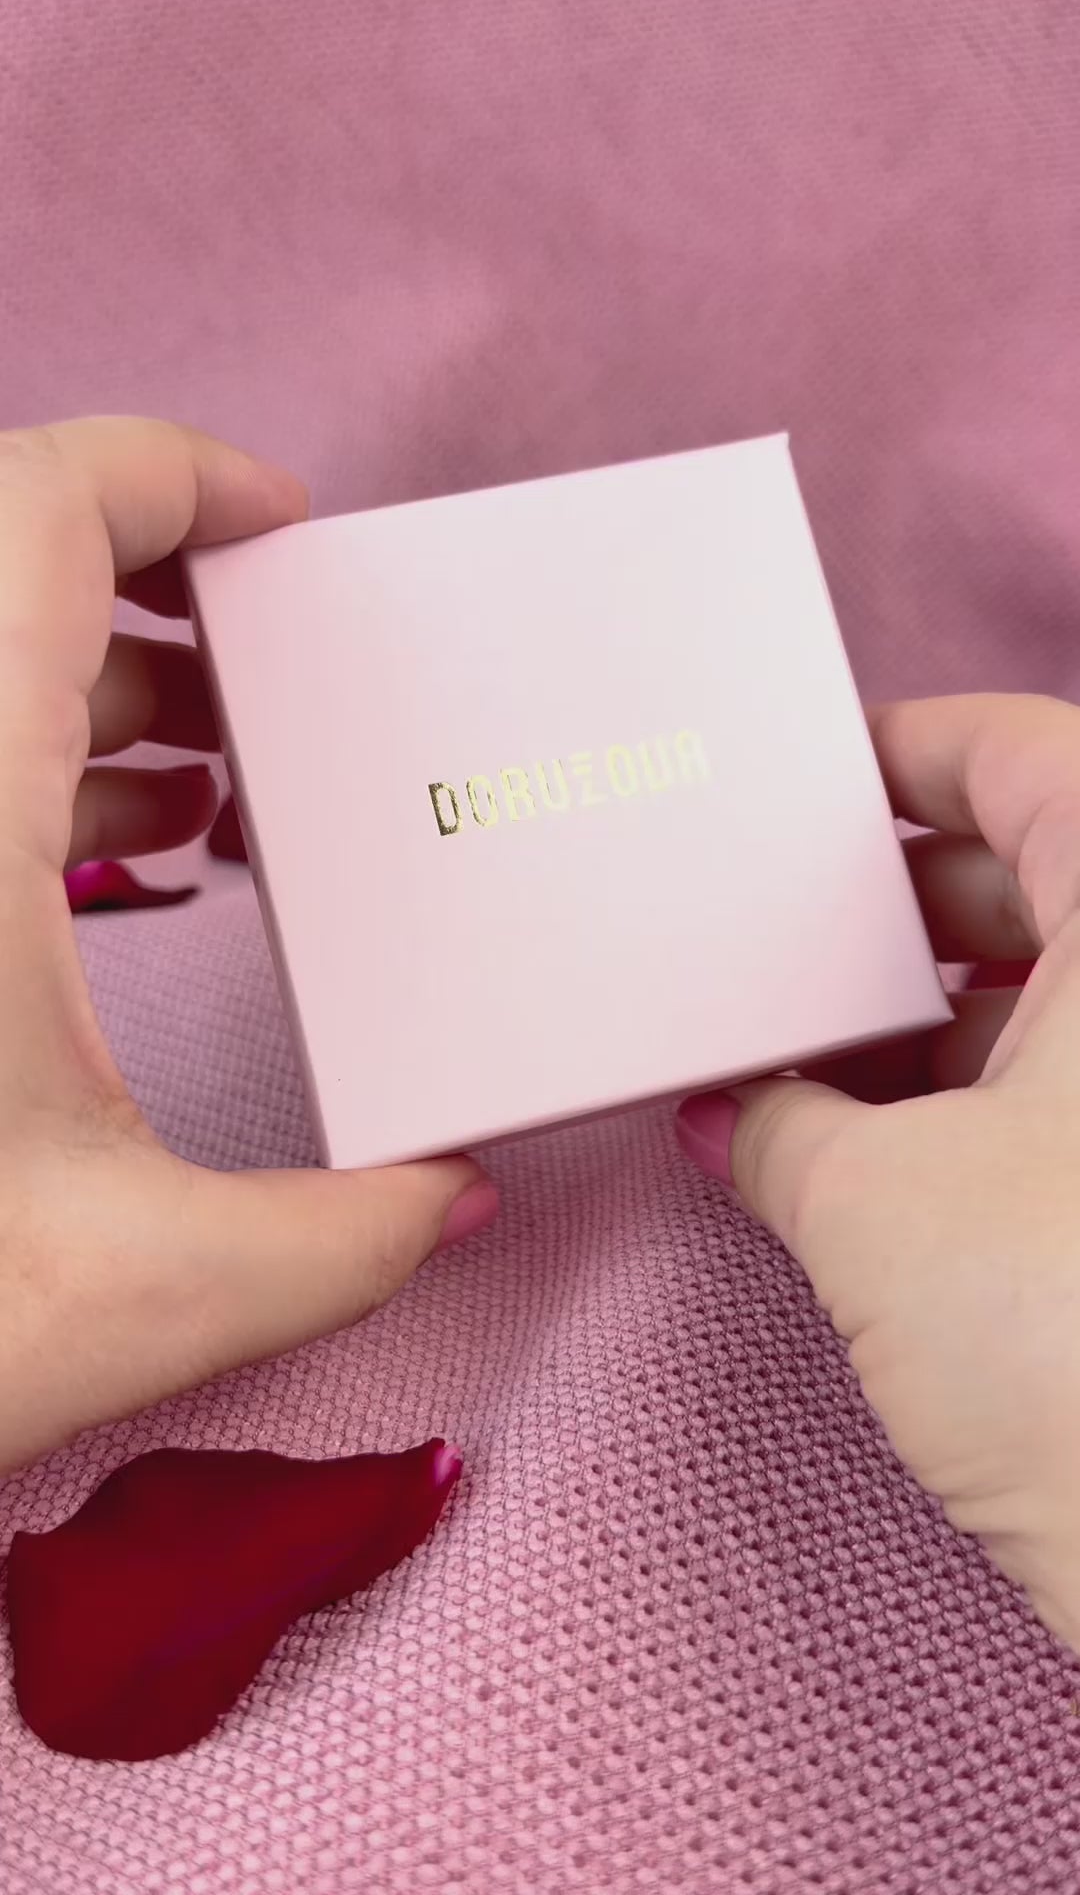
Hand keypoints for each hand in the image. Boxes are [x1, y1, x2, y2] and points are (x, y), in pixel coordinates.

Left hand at [0, 418, 495, 1472]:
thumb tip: (460, 1199)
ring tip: (209, 790)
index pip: (39, 511)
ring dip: (90, 686)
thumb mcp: (145, 1294)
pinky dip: (32, 768)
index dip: (171, 473)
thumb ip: (344, 1240)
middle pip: (5, 567)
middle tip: (271, 690)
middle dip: (155, 597)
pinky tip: (114, 874)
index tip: (283, 528)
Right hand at [676, 694, 1079, 1650]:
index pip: (1029, 756)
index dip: (911, 752)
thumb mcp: (873, 1205)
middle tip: (775, 941)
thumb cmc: (1079, 1344)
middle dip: (889, 910)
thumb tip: (729, 1115)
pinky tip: (859, 1149)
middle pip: (1036, 877)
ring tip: (794, 1058)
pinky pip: (1066, 1095)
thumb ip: (775, 1127)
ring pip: (1051, 997)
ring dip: (923, 1020)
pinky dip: (975, 1103)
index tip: (815, 784)